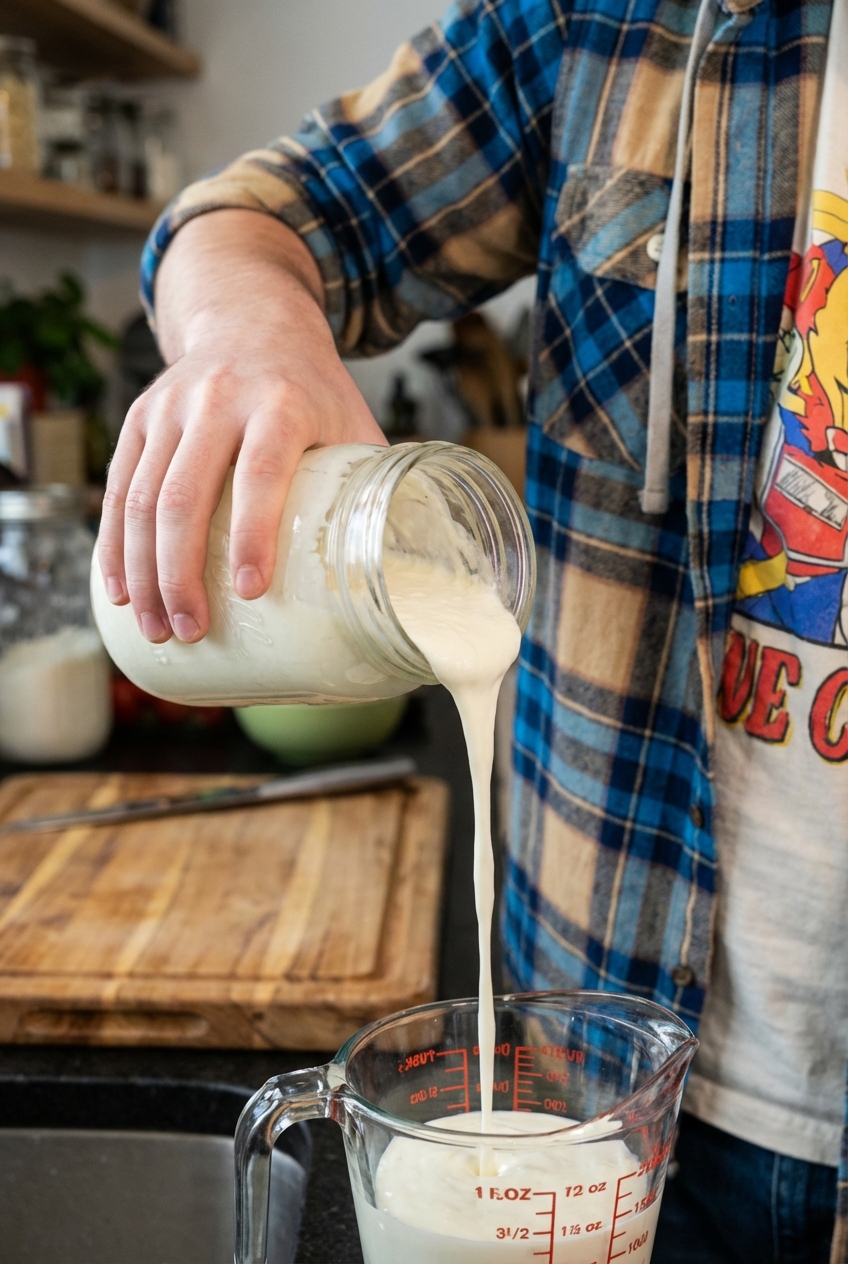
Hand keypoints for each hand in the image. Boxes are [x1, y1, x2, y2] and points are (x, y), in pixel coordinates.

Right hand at [97, 211, 385, 644]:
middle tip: (192, 631)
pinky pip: (116, 488)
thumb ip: (377, 485)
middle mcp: (217, 400)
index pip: (261, 473)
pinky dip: (114, 545)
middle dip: (180, 574)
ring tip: (155, 629)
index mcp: (281, 403)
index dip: (255, 535)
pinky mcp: (139, 419)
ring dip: (142, 573)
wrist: (253, 320)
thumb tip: (412, 570)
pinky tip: (116, 591)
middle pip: (184, 495)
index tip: (251, 593)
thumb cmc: (315, 392)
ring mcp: (170, 408)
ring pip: (140, 498)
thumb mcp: (352, 421)